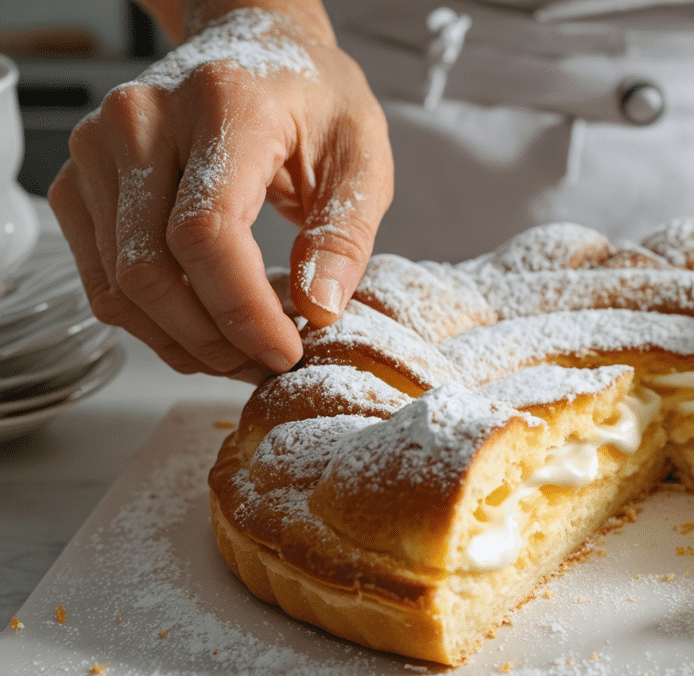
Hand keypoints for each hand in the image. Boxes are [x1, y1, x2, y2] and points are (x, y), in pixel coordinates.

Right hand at [48, 4, 392, 383]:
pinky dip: (155, 320)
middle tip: (269, 362)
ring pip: (120, 286)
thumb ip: (346, 234)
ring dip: (184, 342)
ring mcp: (97, 149)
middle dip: (214, 340)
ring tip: (245, 351)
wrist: (255, 45)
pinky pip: (104, 279)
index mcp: (221, 105)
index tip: (287, 349)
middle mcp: (141, 120)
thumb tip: (319, 309)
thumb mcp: (363, 155)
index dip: (242, 311)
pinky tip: (208, 323)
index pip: (205, 231)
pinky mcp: (80, 181)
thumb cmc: (311, 97)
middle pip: (152, 270)